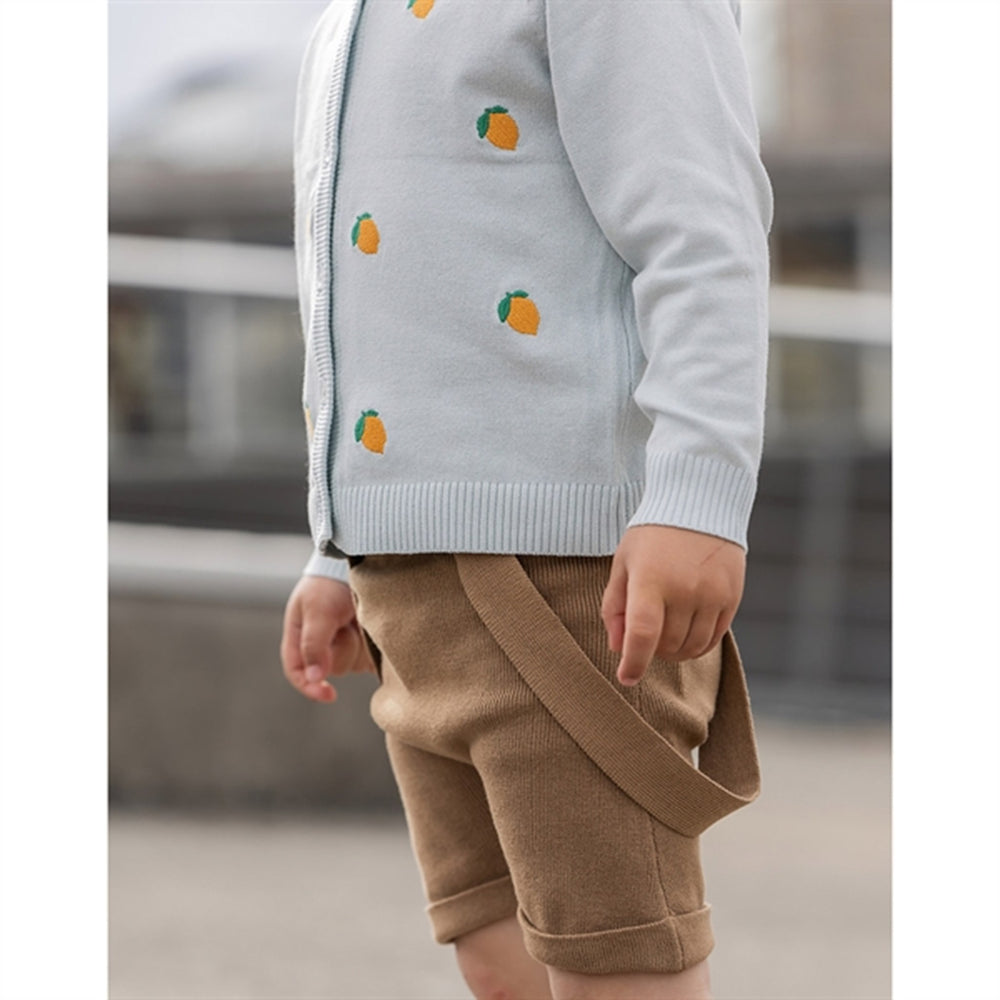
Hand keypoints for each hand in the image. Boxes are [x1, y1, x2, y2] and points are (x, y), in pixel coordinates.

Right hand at [280, 575, 377, 703]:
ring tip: (359, 615)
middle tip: (345, 622)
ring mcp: (349, 645)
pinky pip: (375, 658)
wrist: (363, 561)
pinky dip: (376, 644)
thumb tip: (316, 678)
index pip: (299, 673)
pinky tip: (373, 624)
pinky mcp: (370, 645)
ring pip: (355, 663)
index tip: (329, 693)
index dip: (310, 687)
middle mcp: (324, 646)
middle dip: (342, 649)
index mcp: (300, 638)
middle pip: (332, 669)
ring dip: (359, 642)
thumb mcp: (317, 609)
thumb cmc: (330, 583)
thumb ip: (314, 643)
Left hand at [601, 525, 744, 686]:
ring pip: (692, 647)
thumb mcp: (623, 563)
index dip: (633, 662)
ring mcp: (711, 594)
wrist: (699, 503)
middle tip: (645, 639)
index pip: (643, 634)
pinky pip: (714, 638)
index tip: (626, 677)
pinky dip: (698, 644)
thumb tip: (618, 647)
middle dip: (652, 652)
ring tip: (665, 636)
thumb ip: (614, 606)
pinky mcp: (731, 596)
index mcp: (650, 580)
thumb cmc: (652, 535)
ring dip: (675, 651)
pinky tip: (687, 632)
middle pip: (667, 645)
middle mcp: (684, 589)